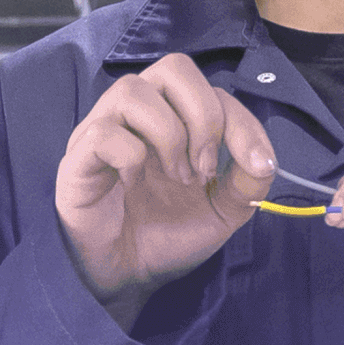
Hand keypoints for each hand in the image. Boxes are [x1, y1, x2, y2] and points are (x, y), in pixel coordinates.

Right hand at [54, 53, 277, 327]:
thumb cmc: (168, 235)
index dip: (240, 122)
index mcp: (175, 117)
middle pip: (173, 68)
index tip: (252, 164)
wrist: (129, 276)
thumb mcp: (223, 211)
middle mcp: (138, 113)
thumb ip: (248, 182)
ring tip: (176, 177)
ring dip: (168, 134)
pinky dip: (130, 156)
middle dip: (203, 116)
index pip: (212, 90)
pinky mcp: (78, 158)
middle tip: (204, 168)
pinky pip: (103, 133)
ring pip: (133, 90)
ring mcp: (104, 129)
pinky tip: (134, 185)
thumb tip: (265, 159)